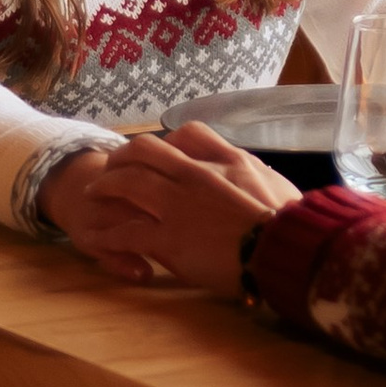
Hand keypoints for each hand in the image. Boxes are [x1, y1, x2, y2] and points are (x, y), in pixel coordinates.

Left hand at [44, 119, 297, 297]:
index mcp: (227, 160)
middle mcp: (196, 174)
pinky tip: (98, 240)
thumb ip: (259, 176)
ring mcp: (178, 205)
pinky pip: (125, 232)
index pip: (187, 134)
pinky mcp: (166, 238)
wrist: (286, 253)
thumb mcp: (279, 186)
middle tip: (111, 167)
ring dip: (105, 187)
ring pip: (126, 183)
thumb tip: (259, 175)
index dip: (167, 142)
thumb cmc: (292, 225)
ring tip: (93, 195)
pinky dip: (107, 235)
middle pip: (145, 151)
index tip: (159, 152)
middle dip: (122, 157)